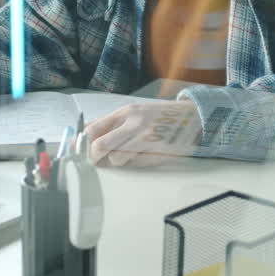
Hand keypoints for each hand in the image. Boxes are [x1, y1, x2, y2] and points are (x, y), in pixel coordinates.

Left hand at [86, 101, 201, 166]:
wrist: (193, 117)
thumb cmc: (161, 116)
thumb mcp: (136, 111)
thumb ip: (113, 122)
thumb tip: (87, 133)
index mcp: (127, 112)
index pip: (94, 128)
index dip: (84, 142)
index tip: (81, 149)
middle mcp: (134, 124)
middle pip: (100, 146)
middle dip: (94, 157)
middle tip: (97, 160)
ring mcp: (146, 139)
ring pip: (116, 159)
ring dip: (117, 161)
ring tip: (127, 155)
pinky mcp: (156, 152)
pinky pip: (135, 164)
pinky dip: (134, 163)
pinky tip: (142, 155)